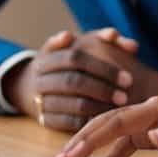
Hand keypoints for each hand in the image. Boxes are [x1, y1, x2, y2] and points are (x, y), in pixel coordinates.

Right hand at [6, 28, 157, 130]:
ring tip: (118, 108)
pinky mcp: (44, 119)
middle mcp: (40, 79)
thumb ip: (99, 37)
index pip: (75, 58)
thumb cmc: (65, 62)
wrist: (29, 85)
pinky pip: (67, 123)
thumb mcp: (76, 45)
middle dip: (102, 89)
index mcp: (47, 57)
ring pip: (71, 104)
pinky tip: (104, 119)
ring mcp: (39, 101)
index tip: (128, 78)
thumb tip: (114, 34)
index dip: (103, 68)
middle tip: (125, 96)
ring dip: (98, 107)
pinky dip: (87, 122)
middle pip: (73, 82)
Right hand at [52, 96, 157, 156]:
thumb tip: (151, 138)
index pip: (118, 120)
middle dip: (81, 140)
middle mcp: (149, 111)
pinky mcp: (152, 134)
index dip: (94, 136)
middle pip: (107, 122)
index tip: (74, 152)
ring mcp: (149, 122)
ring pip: (112, 132)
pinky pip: (125, 144)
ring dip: (90, 148)